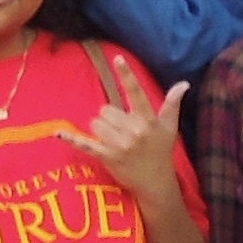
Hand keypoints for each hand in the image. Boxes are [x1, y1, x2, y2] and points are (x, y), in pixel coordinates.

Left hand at [57, 52, 188, 207]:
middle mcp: (134, 130)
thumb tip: (184, 84)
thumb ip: (172, 104)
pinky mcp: (107, 157)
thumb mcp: (169, 128)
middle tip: (121, 133)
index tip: (117, 58)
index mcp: (147, 120)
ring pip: (96, 123)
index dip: (126, 75)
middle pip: (106, 110)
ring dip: (100, 130)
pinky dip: (72, 139)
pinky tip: (58, 133)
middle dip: (109, 119)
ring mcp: (120, 144)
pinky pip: (85, 144)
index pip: (136, 93)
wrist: (155, 183)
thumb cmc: (161, 153)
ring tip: (113, 141)